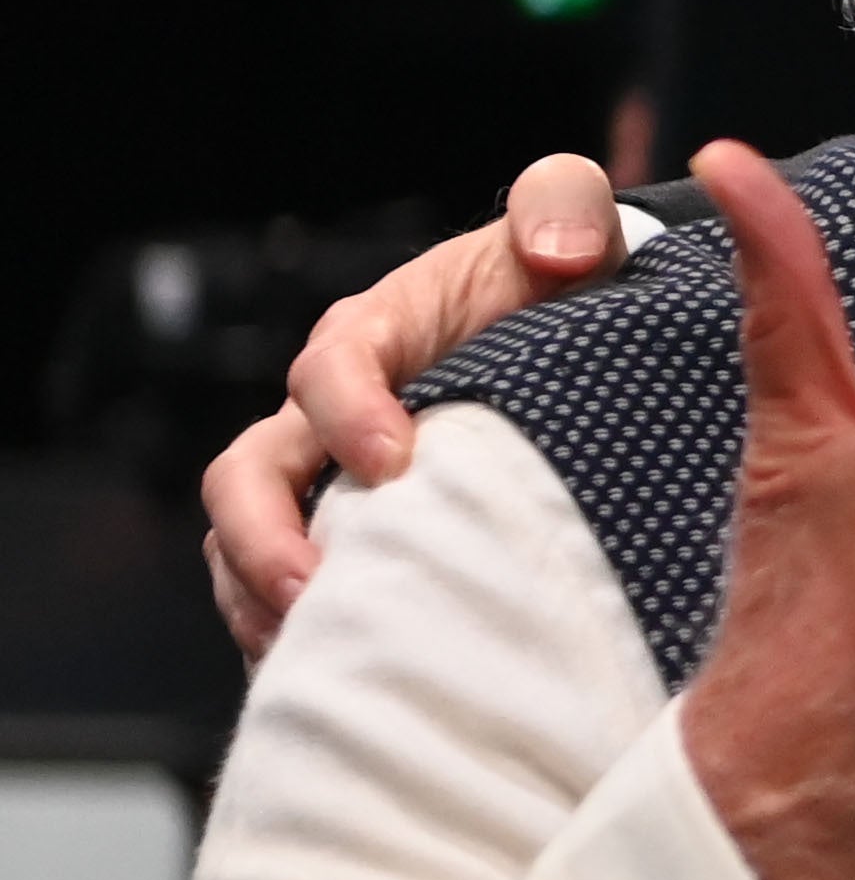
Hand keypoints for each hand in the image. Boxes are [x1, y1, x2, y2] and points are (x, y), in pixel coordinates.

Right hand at [200, 153, 630, 651]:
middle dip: (263, 535)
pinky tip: (343, 673)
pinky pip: (289, 591)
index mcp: (373, 334)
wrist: (582, 334)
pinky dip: (302, 634)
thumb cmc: (568, 276)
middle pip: (246, 473)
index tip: (394, 462)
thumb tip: (559, 248)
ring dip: (264, 600)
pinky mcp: (353, 537)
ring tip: (316, 653)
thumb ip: (562, 206)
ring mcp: (330, 482)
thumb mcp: (570, 222)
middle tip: (315, 591)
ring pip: (246, 543)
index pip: (327, 369)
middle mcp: (332, 411)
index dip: (345, 413)